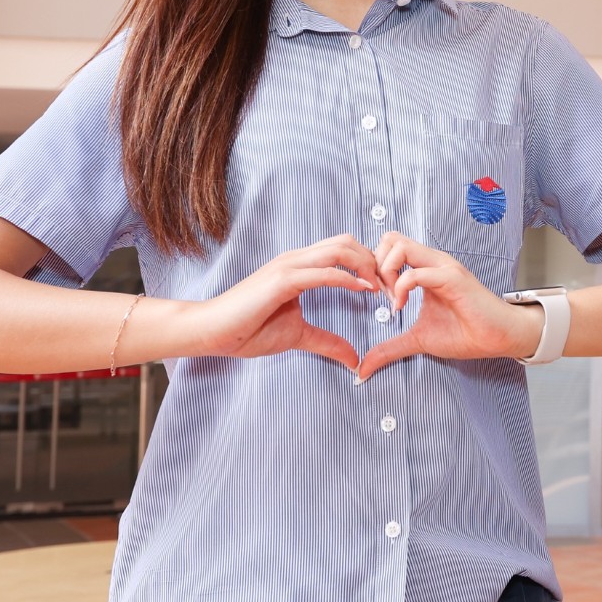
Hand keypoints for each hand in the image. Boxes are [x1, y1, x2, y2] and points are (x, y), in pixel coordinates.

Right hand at [189, 235, 378, 370]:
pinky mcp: (282, 280)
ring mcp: (289, 266)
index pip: (343, 250)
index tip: (385, 288)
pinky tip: (363, 292)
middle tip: (390, 286)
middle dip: (374, 260)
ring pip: (340, 249)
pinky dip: (348, 279)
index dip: (368, 265)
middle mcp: (297, 259)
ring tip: (380, 288)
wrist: (211, 331)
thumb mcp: (297, 336)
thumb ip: (327, 342)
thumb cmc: (247, 330)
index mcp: (300, 267)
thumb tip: (354, 359)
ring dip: (366, 266)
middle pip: (347, 241)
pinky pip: (324, 272)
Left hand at [356, 233, 542, 380]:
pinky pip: (417, 272)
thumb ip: (390, 347)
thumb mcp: (418, 339)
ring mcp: (442, 267)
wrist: (499, 338)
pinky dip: (401, 288)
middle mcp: (433, 262)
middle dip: (375, 265)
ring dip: (386, 272)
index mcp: (425, 269)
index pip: (390, 247)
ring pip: (400, 246)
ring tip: (392, 299)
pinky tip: (401, 306)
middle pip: (390, 238)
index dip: (375, 268)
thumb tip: (364, 367)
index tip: (378, 296)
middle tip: (380, 294)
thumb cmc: (465, 333)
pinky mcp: (452, 279)